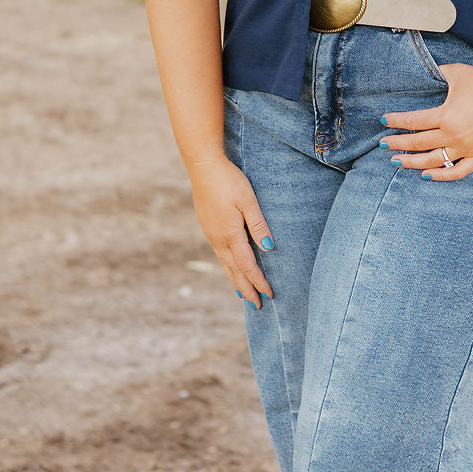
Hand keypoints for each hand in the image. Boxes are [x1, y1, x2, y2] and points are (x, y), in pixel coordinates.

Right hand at [188, 156, 273, 306]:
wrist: (203, 165)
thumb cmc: (229, 180)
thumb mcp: (248, 200)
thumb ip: (258, 224)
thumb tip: (268, 248)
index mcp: (230, 233)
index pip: (247, 265)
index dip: (258, 281)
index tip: (269, 294)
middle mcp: (218, 238)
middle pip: (234, 270)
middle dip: (246, 289)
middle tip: (257, 305)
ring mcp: (210, 233)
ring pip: (225, 264)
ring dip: (235, 280)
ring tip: (244, 294)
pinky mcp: (207, 226)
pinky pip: (219, 253)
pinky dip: (227, 266)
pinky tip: (230, 267)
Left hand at [380, 63, 472, 180]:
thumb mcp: (456, 72)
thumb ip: (436, 74)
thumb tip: (421, 71)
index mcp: (446, 115)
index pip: (414, 122)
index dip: (396, 122)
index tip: (383, 121)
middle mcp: (454, 135)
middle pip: (419, 143)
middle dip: (398, 144)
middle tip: (383, 144)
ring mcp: (467, 148)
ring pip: (433, 161)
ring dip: (413, 163)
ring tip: (397, 161)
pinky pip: (458, 172)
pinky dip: (441, 176)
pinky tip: (426, 175)